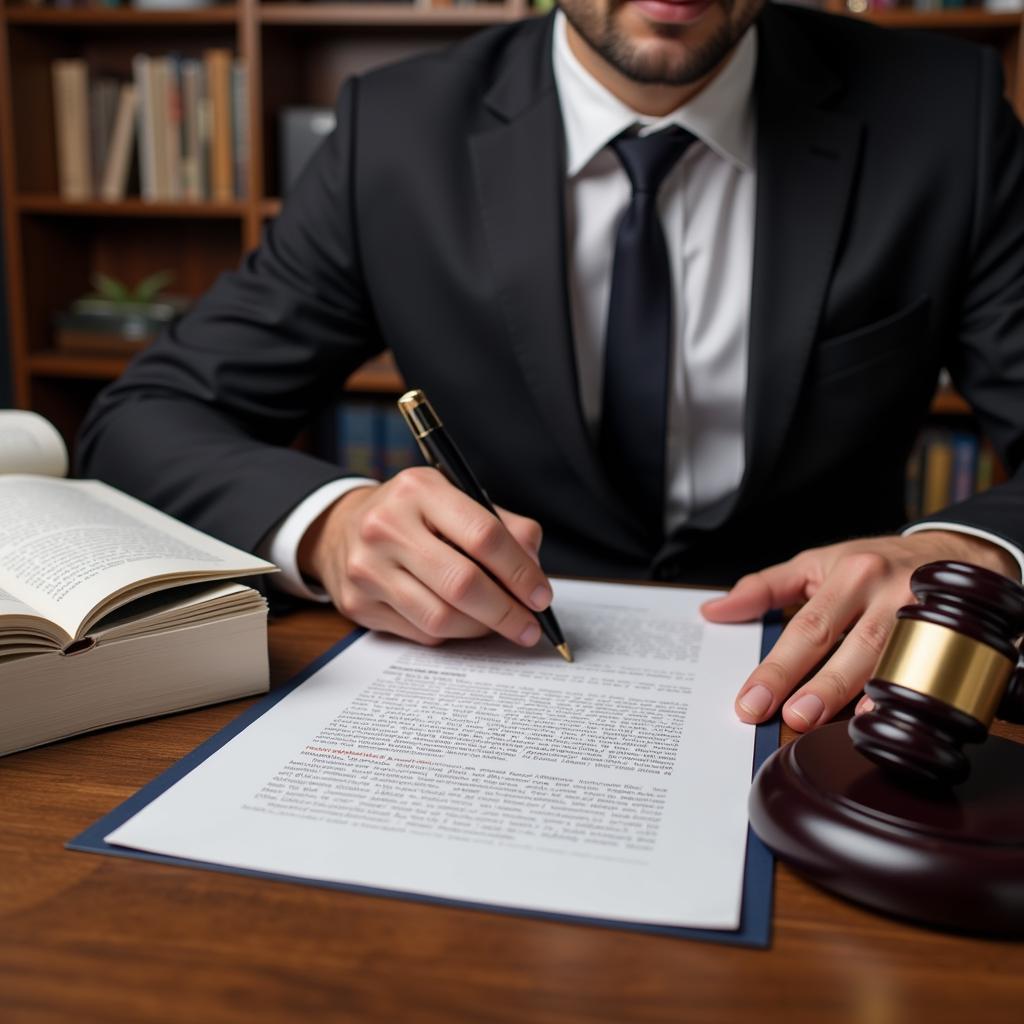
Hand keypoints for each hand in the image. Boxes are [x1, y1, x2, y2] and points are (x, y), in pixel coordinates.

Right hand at [297, 467, 550, 647]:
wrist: (340, 528)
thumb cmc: (414, 516)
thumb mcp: (456, 500)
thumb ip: (505, 528)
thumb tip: (534, 573)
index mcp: (419, 489)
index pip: (483, 534)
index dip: (520, 571)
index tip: (541, 596)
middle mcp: (386, 525)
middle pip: (462, 583)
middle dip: (506, 611)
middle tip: (530, 626)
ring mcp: (367, 568)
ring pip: (441, 617)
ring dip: (481, 628)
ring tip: (499, 624)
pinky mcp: (358, 604)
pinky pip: (421, 633)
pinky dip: (452, 633)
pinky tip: (462, 622)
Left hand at [701, 531, 1018, 731]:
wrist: (949, 557)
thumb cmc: (871, 564)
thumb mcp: (814, 564)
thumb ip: (763, 589)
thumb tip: (713, 611)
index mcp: (851, 573)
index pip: (808, 627)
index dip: (779, 667)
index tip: (751, 701)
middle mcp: (890, 595)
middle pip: (853, 647)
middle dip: (821, 687)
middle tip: (791, 717)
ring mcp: (928, 619)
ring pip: (894, 664)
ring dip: (862, 699)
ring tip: (830, 727)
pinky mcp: (954, 640)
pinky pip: (930, 677)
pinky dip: (907, 700)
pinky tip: (883, 719)